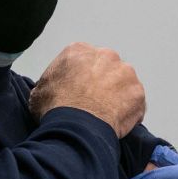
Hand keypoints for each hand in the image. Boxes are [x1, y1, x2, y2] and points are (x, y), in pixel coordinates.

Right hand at [29, 42, 144, 137]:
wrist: (75, 127)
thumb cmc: (56, 109)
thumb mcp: (40, 90)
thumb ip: (51, 82)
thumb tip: (52, 88)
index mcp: (79, 51)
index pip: (83, 60)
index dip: (81, 77)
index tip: (79, 90)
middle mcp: (106, 56)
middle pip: (107, 68)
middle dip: (102, 82)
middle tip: (93, 102)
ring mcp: (125, 73)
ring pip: (123, 83)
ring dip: (117, 95)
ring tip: (105, 114)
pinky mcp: (137, 93)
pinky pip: (134, 103)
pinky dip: (128, 112)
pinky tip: (115, 122)